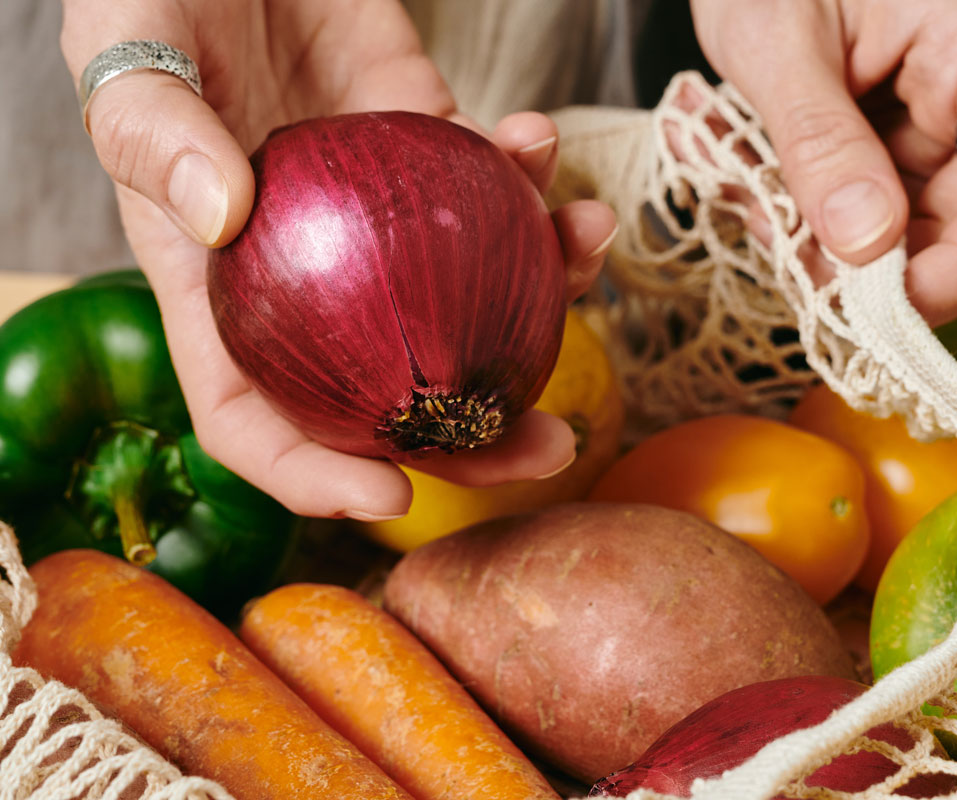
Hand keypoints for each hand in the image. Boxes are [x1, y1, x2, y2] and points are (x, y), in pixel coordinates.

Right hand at [60, 0, 616, 519]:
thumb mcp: (128, 52)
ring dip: (545, 293)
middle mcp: (309, 274)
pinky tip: (542, 149)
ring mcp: (376, 223)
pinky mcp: (426, 152)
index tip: (392, 497)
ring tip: (586, 248)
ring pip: (465, 300)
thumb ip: (155, 132)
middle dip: (475, 439)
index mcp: (219, 282)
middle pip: (389, 392)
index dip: (312, 474)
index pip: (252, 414)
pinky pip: (491, 191)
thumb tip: (221, 218)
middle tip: (551, 447)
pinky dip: (531, 180)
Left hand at [689, 0, 956, 324]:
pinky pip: (867, 215)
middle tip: (782, 250)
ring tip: (745, 181)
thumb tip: (865, 243)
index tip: (888, 308)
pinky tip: (752, 175)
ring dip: (821, 239)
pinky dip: (807, 216)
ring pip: (906, 236)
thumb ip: (820, 140)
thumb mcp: (779, 39)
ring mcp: (940, 129)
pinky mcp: (898, 150)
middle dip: (869, 265)